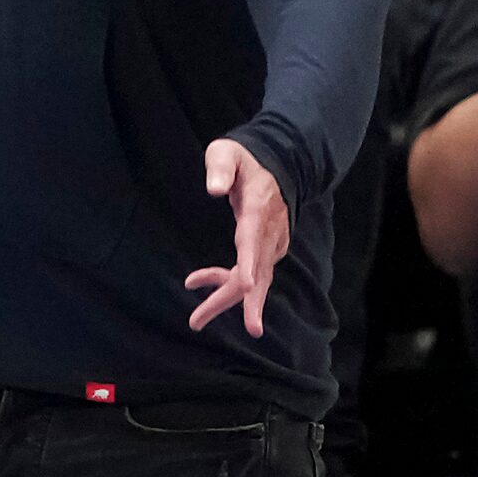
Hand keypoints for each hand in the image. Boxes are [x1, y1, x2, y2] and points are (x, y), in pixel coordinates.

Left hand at [187, 137, 290, 336]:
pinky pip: (249, 272)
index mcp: (258, 210)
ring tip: (198, 319)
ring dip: (228, 299)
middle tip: (218, 323)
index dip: (250, 264)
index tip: (246, 286)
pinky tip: (198, 281)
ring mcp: (270, 243)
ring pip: (254, 279)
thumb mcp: (227, 153)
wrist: (278, 166)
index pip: (253, 240)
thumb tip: (213, 190)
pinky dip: (225, 280)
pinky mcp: (266, 249)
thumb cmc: (245, 160)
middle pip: (256, 271)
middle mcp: (267, 233)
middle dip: (239, 300)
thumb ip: (220, 168)